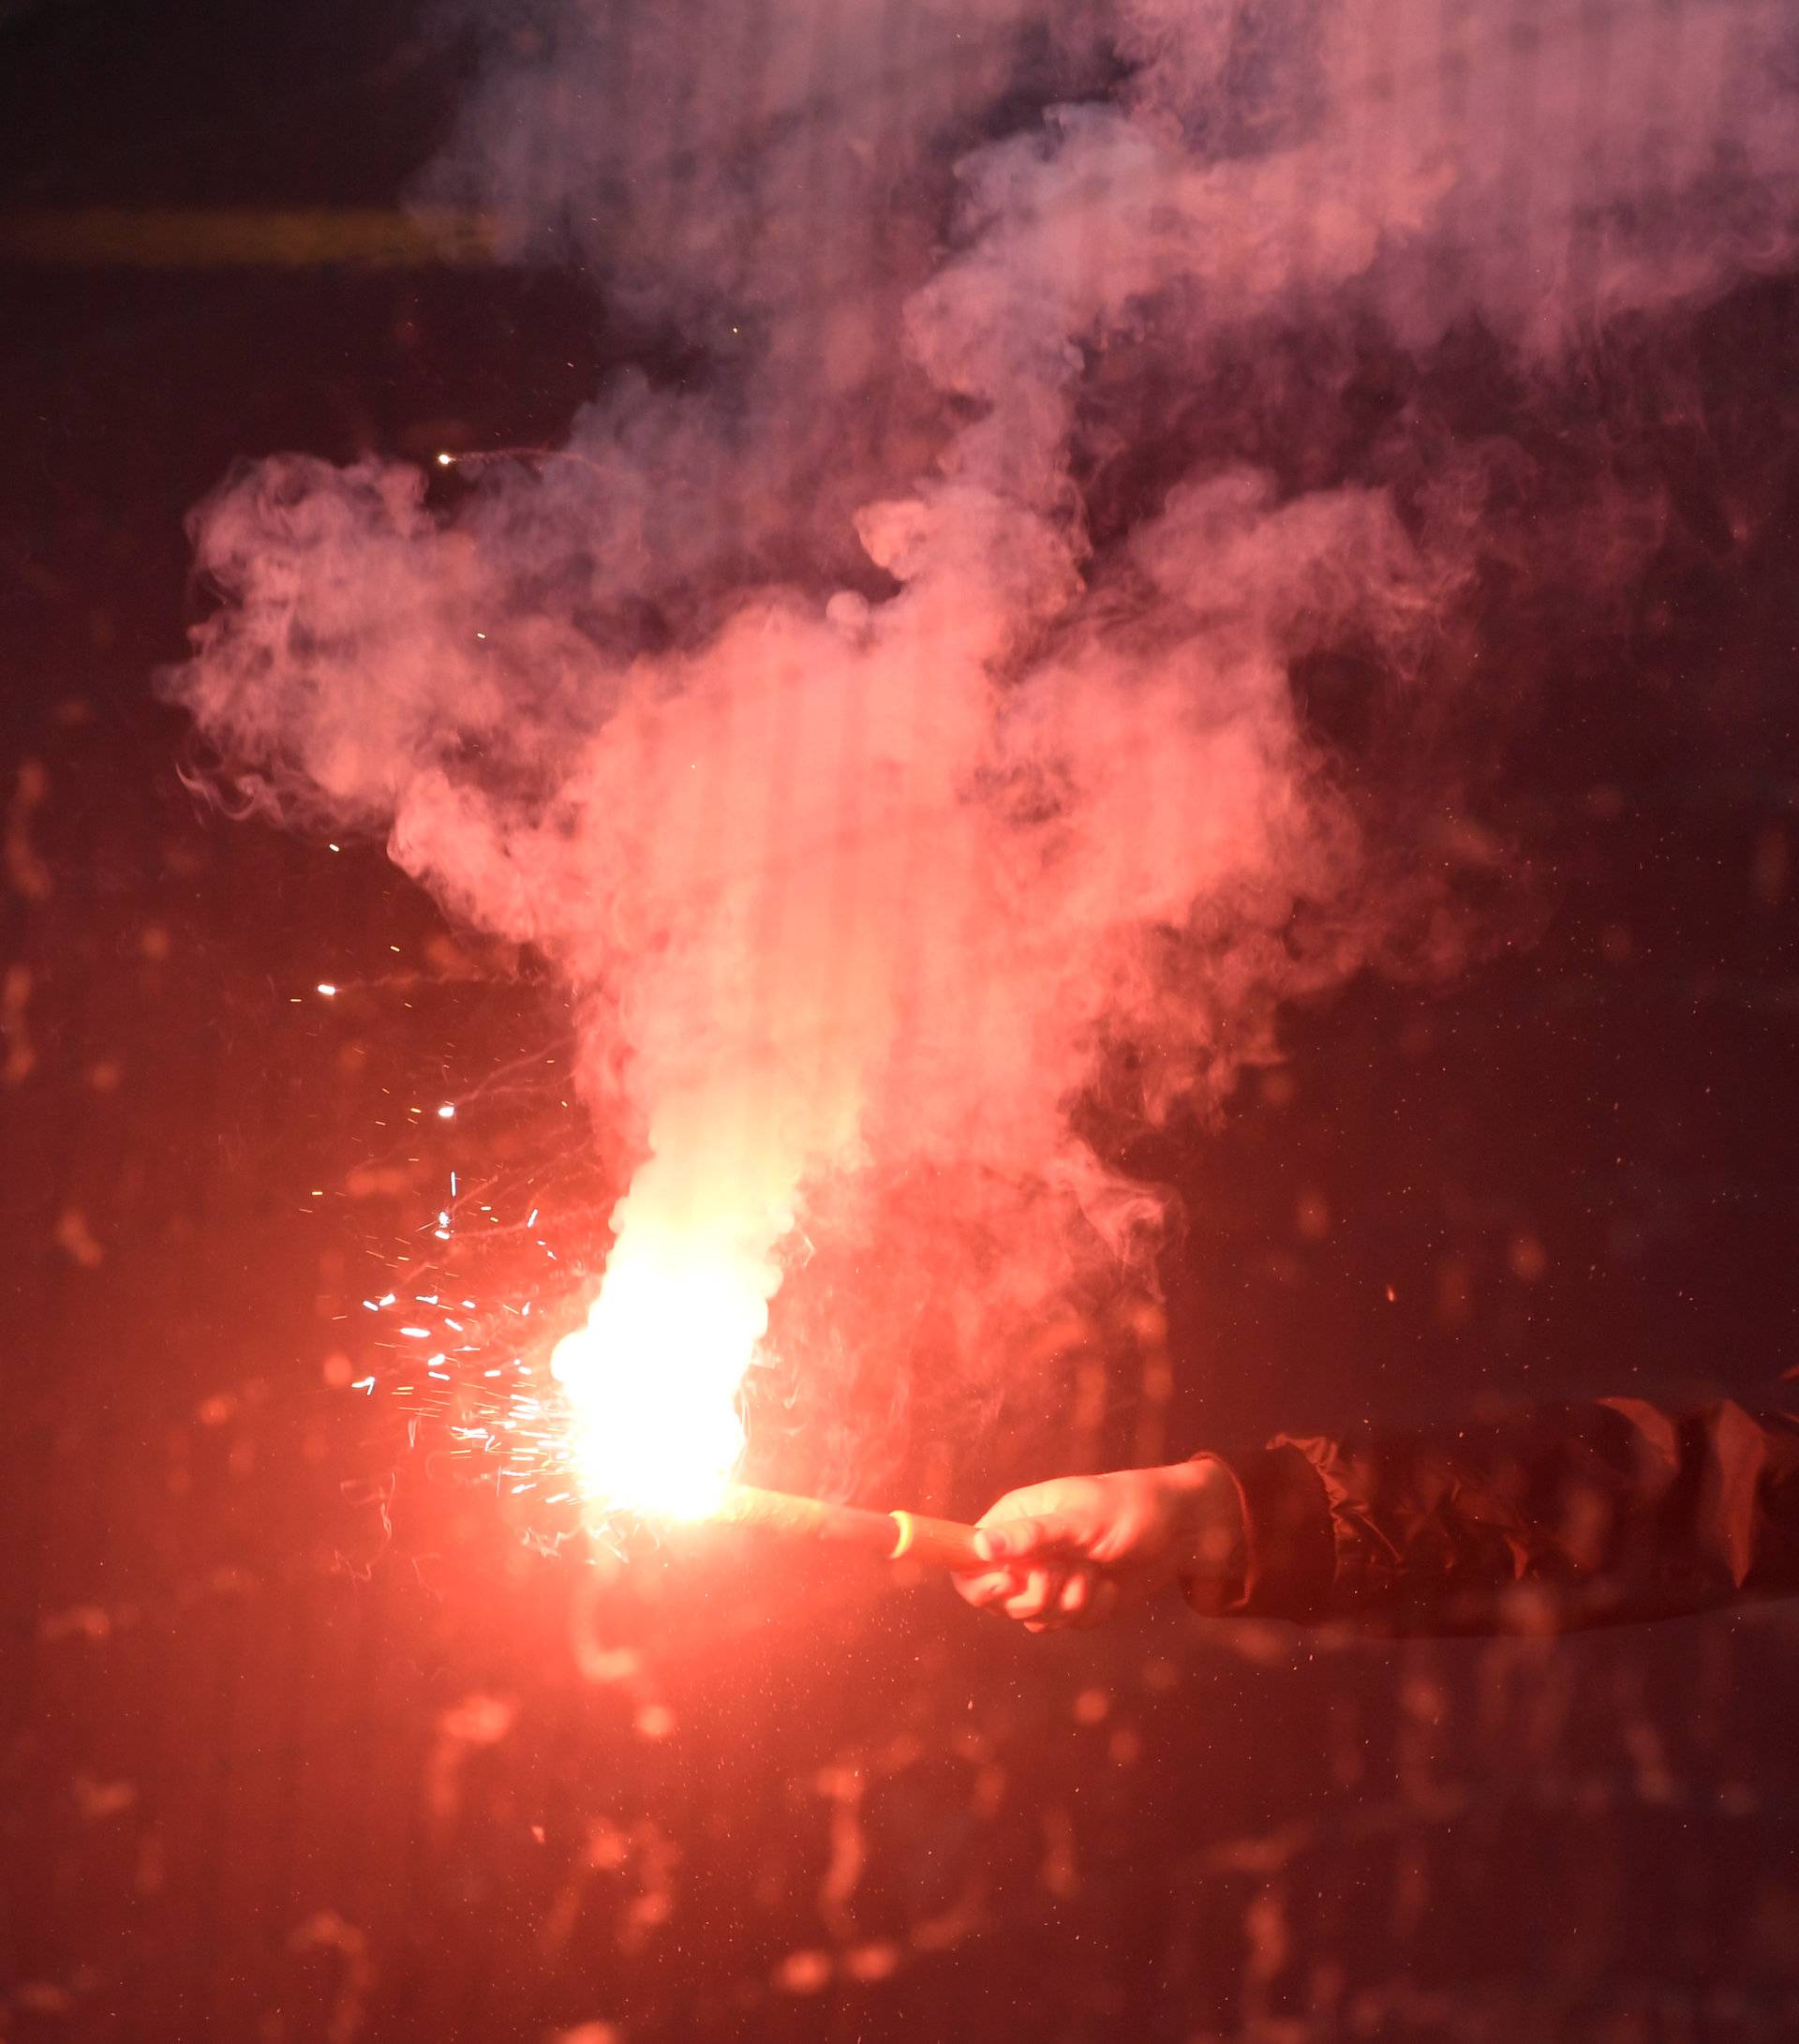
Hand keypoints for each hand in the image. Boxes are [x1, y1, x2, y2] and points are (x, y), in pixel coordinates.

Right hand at [955, 1458, 1245, 1631]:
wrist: (1181, 1533)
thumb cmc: (1130, 1509)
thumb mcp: (1080, 1519)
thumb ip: (1031, 1535)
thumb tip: (980, 1546)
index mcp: (1014, 1520)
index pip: (967, 1561)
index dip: (980, 1582)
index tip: (1009, 1582)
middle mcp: (1023, 1551)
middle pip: (997, 1600)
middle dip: (1036, 1594)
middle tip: (1067, 1572)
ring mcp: (1046, 1579)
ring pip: (1032, 1618)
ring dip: (1070, 1602)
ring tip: (1096, 1571)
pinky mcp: (1071, 1603)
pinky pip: (1064, 1625)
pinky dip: (1090, 1610)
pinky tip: (1109, 1586)